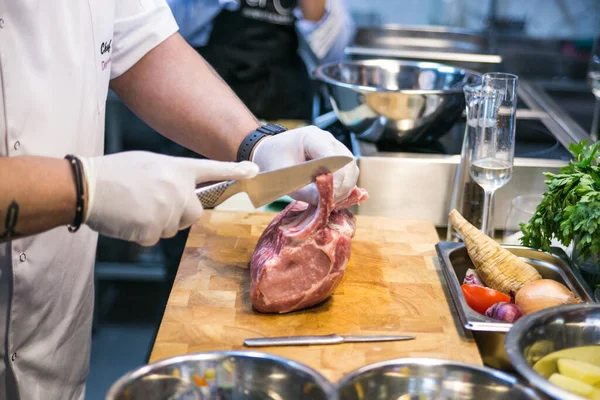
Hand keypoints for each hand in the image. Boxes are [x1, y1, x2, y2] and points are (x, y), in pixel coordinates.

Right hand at [80, 151, 257, 245]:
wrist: (88, 186)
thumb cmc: (114, 173)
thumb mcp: (148, 164)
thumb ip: (169, 177)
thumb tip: (176, 194)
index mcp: (176, 168)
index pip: (212, 169)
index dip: (234, 170)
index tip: (254, 170)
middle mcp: (178, 189)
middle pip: (195, 213)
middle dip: (180, 215)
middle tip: (154, 206)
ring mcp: (168, 210)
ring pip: (172, 228)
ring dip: (157, 224)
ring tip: (134, 207)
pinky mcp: (155, 228)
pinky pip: (154, 238)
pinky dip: (140, 233)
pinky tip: (127, 218)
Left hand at [251, 125, 357, 203]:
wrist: (270, 151)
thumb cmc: (273, 161)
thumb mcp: (284, 179)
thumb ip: (304, 191)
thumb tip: (325, 202)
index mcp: (312, 137)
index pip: (334, 157)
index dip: (335, 179)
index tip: (329, 197)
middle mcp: (328, 139)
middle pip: (348, 163)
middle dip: (342, 186)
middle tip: (330, 203)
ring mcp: (334, 147)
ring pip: (352, 168)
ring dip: (346, 187)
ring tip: (331, 201)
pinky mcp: (337, 157)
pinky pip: (349, 172)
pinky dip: (344, 186)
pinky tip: (333, 197)